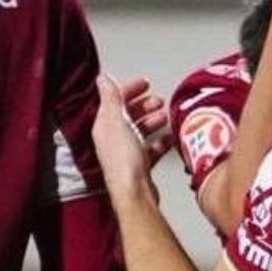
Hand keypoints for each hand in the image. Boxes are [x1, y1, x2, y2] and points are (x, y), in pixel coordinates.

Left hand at [92, 75, 159, 202]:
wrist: (134, 192)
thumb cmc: (124, 159)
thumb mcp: (116, 121)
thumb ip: (111, 98)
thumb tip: (102, 78)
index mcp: (104, 126)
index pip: (114, 101)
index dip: (129, 89)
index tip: (146, 83)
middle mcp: (112, 139)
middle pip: (128, 115)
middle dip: (144, 105)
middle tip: (159, 100)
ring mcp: (126, 153)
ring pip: (140, 131)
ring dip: (153, 121)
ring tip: (165, 117)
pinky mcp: (139, 166)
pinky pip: (151, 149)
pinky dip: (160, 142)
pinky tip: (169, 138)